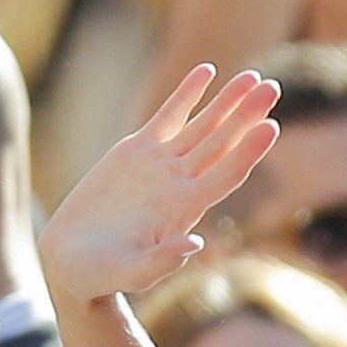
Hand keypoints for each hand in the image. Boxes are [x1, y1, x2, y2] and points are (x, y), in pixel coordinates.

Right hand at [39, 65, 281, 306]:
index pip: (225, 176)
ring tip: (253, 76)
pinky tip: (207, 70)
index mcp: (183, 211)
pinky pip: (169, 116)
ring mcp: (161, 165)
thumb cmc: (102, 275)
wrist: (74, 261)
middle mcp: (180, 184)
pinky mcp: (138, 151)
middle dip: (246, 116)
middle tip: (273, 88)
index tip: (270, 127)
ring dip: (228, 101)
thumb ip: (160, 263)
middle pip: (222, 144)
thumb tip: (194, 245)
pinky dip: (187, 94)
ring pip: (202, 126)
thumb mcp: (129, 273)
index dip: (248, 153)